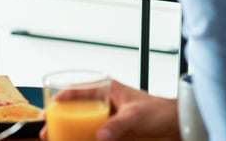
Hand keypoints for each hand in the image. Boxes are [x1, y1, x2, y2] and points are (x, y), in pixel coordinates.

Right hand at [39, 80, 179, 140]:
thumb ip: (119, 125)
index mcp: (108, 89)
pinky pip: (94, 138)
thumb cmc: (160, 111)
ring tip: (57, 140)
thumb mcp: (137, 115)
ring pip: (82, 125)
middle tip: (48, 132)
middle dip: (60, 121)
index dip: (62, 97)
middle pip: (76, 110)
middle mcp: (105, 103)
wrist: (176, 125)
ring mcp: (108, 119)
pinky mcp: (114, 134)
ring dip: (70, 134)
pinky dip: (84, 140)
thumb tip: (99, 135)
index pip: (79, 89)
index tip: (51, 108)